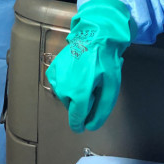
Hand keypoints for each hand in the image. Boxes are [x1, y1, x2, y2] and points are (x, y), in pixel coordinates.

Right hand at [46, 0, 134, 132]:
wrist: (94, 36)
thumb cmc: (105, 62)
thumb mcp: (111, 87)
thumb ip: (101, 110)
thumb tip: (91, 126)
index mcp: (78, 94)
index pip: (76, 118)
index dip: (79, 125)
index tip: (82, 127)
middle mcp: (63, 89)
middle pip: (72, 106)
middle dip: (82, 103)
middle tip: (94, 88)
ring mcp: (56, 78)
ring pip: (65, 96)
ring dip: (74, 93)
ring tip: (86, 78)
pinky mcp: (52, 70)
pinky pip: (60, 85)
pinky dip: (67, 84)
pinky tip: (77, 73)